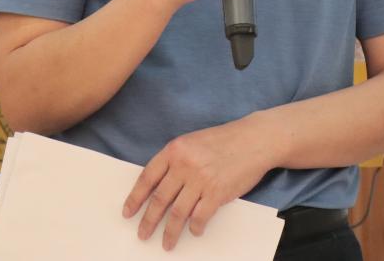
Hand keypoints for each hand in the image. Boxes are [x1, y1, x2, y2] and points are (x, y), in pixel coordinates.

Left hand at [122, 117, 275, 250]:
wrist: (255, 139)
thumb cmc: (225, 140)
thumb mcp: (193, 142)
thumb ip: (175, 161)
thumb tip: (159, 188)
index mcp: (175, 149)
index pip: (147, 177)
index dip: (135, 198)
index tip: (128, 213)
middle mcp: (184, 164)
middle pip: (159, 199)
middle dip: (148, 220)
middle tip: (142, 234)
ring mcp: (201, 179)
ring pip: (177, 213)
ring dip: (170, 232)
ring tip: (166, 243)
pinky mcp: (217, 192)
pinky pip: (200, 217)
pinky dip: (195, 227)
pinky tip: (194, 231)